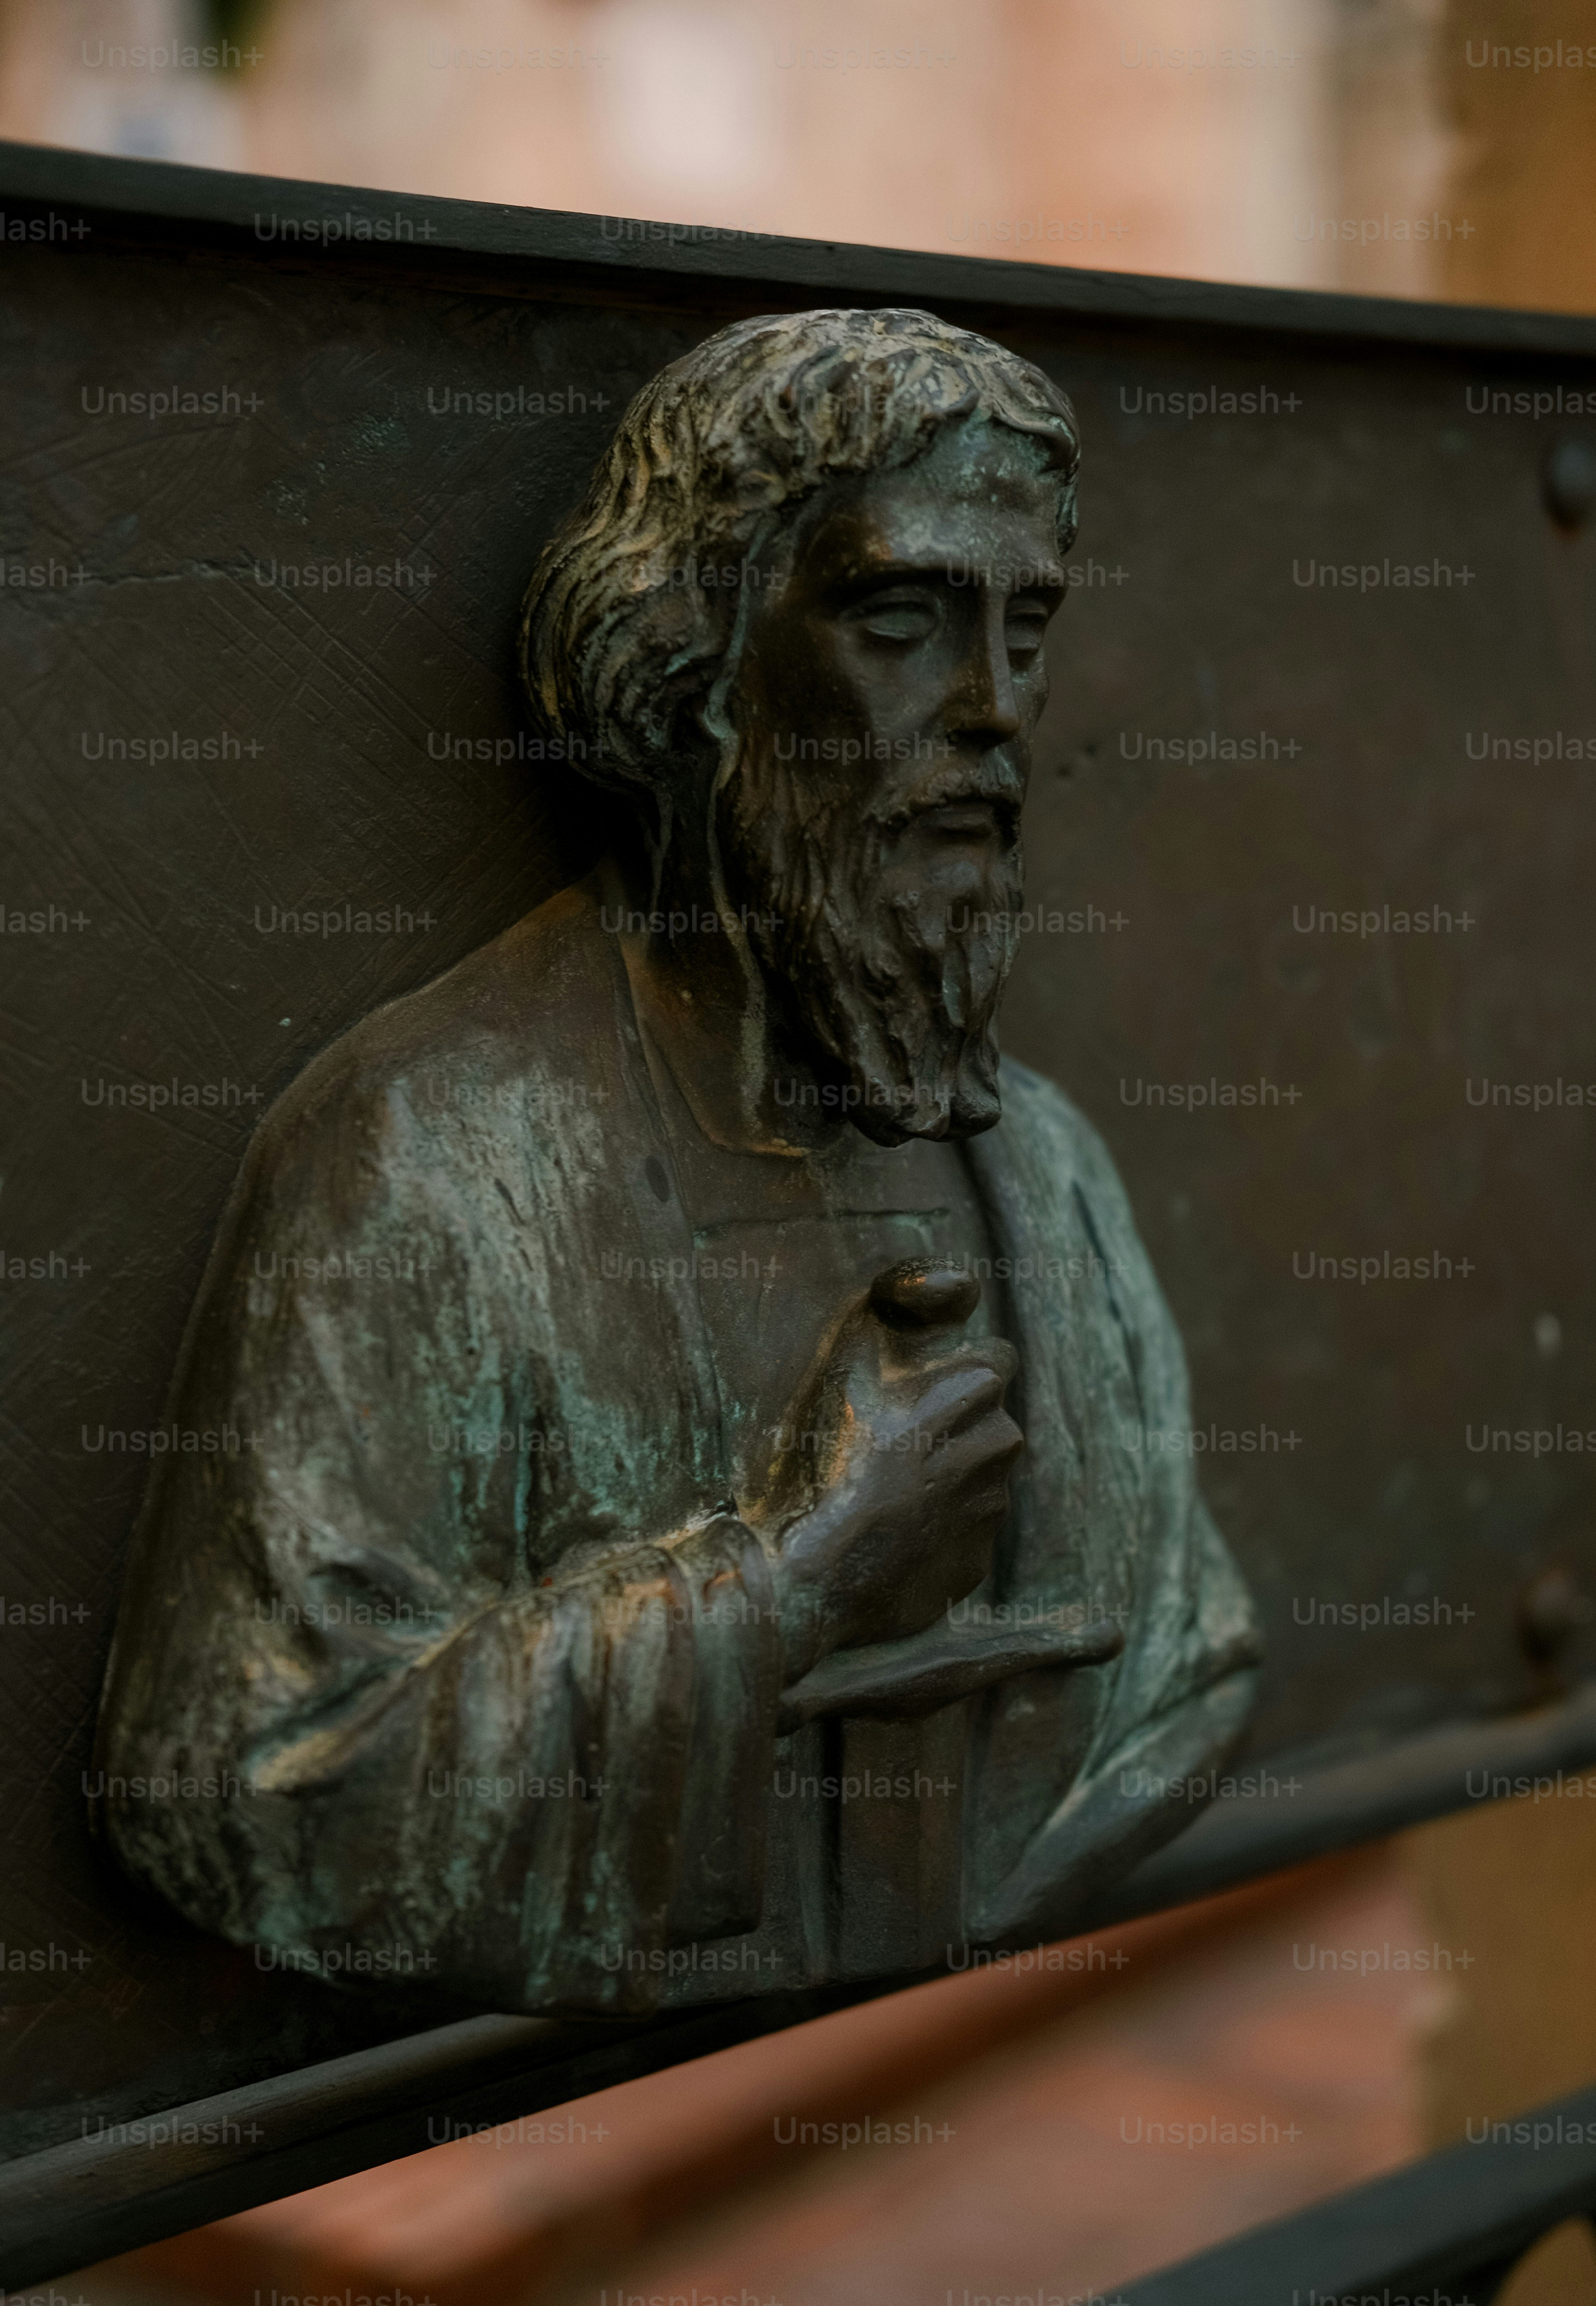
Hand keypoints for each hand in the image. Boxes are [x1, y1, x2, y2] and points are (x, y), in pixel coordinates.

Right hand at [745, 1259, 1022, 1682]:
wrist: (816, 1583)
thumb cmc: (821, 1463)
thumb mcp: (847, 1360)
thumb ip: (900, 1302)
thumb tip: (955, 1282)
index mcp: (973, 1393)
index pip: (995, 1362)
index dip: (953, 1376)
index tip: (918, 1396)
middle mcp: (997, 1446)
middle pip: (989, 1423)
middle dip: (952, 1431)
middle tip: (893, 1450)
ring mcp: (991, 1510)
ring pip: (981, 1478)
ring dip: (947, 1480)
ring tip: (887, 1497)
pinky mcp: (977, 1564)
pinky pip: (965, 1534)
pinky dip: (937, 1534)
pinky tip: (892, 1539)